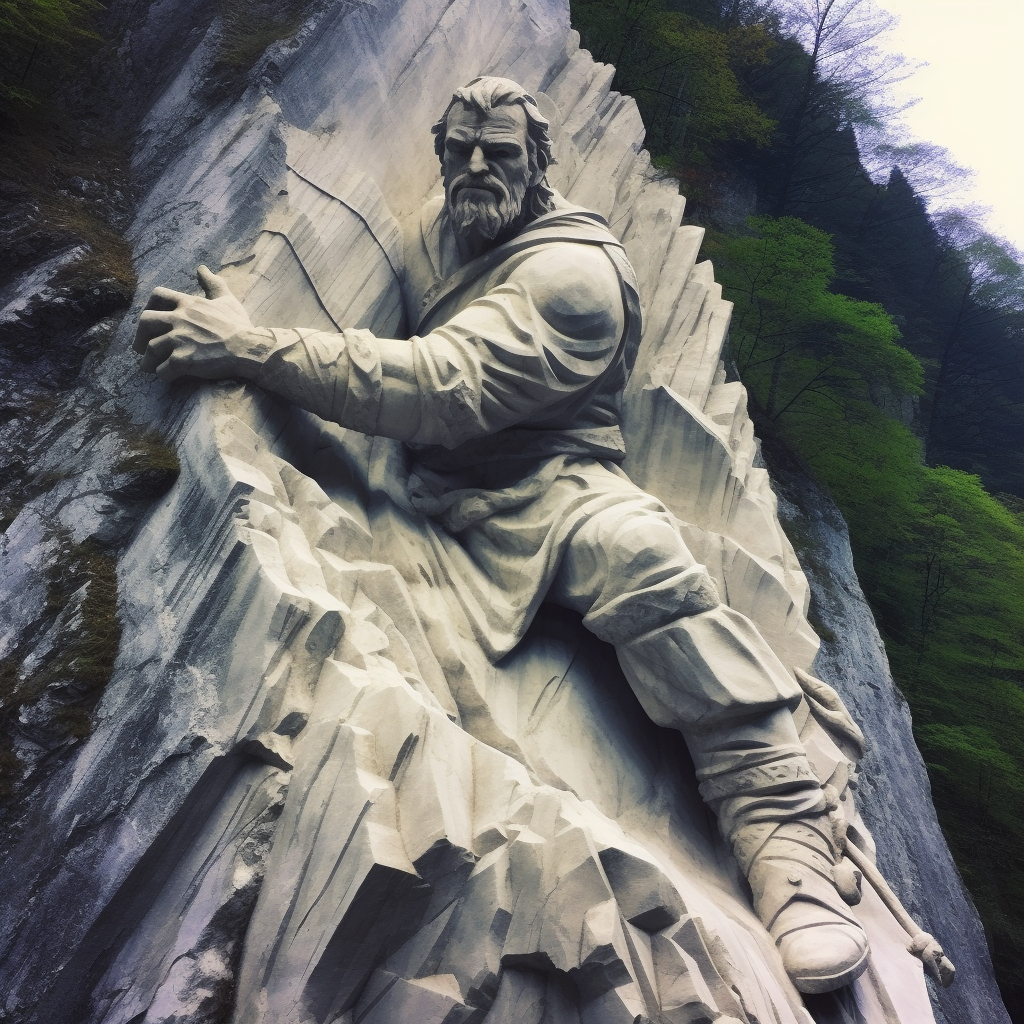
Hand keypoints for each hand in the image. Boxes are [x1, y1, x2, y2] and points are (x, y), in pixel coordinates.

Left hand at [134, 265, 266, 381]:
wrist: (249, 348)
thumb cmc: (239, 326)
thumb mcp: (226, 299)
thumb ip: (212, 283)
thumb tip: (202, 268)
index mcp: (188, 303)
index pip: (158, 295)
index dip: (149, 307)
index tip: (151, 320)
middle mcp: (180, 319)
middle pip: (146, 321)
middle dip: (140, 336)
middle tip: (142, 347)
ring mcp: (180, 340)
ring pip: (151, 349)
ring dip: (148, 360)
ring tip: (151, 367)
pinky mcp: (184, 360)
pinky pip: (163, 369)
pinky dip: (163, 374)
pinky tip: (168, 376)